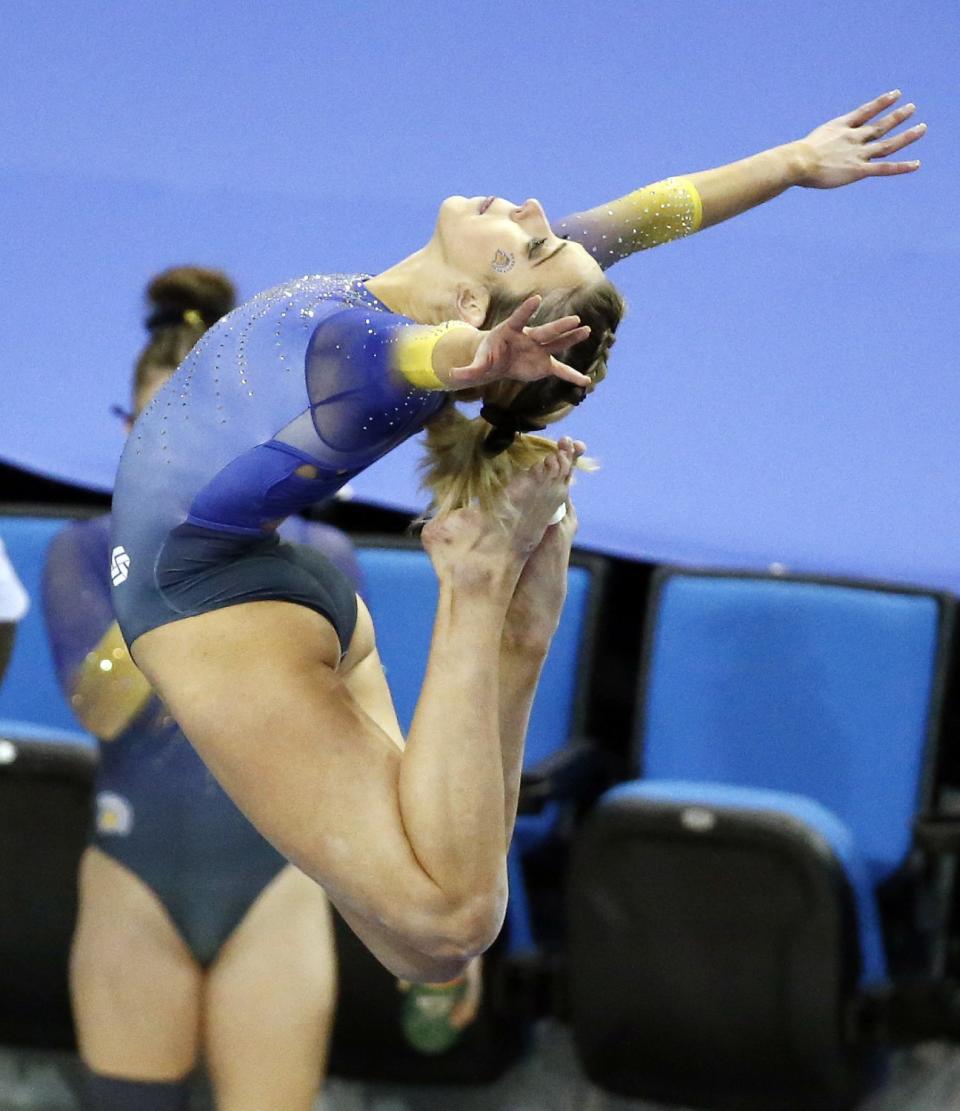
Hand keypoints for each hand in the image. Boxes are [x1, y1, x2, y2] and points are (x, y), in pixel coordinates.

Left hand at [445, 295, 590, 388]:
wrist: (496, 362)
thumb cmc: (485, 357)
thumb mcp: (476, 366)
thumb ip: (467, 370)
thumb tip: (451, 376)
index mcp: (510, 331)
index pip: (519, 318)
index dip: (526, 310)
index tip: (536, 300)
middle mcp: (528, 337)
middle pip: (545, 331)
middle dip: (559, 326)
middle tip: (576, 319)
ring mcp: (538, 350)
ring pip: (557, 344)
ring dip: (571, 338)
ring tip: (587, 331)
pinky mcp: (543, 364)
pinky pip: (560, 370)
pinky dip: (572, 376)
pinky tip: (585, 382)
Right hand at [796, 90, 925, 188]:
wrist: (798, 162)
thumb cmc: (794, 157)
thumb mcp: (805, 146)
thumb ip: (812, 148)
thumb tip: (797, 157)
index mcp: (840, 128)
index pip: (865, 112)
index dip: (881, 103)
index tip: (895, 94)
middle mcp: (853, 138)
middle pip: (880, 125)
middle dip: (897, 116)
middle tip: (912, 108)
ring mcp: (858, 154)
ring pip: (887, 144)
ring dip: (906, 136)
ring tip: (922, 128)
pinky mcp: (858, 170)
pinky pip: (884, 168)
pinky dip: (901, 167)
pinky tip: (916, 165)